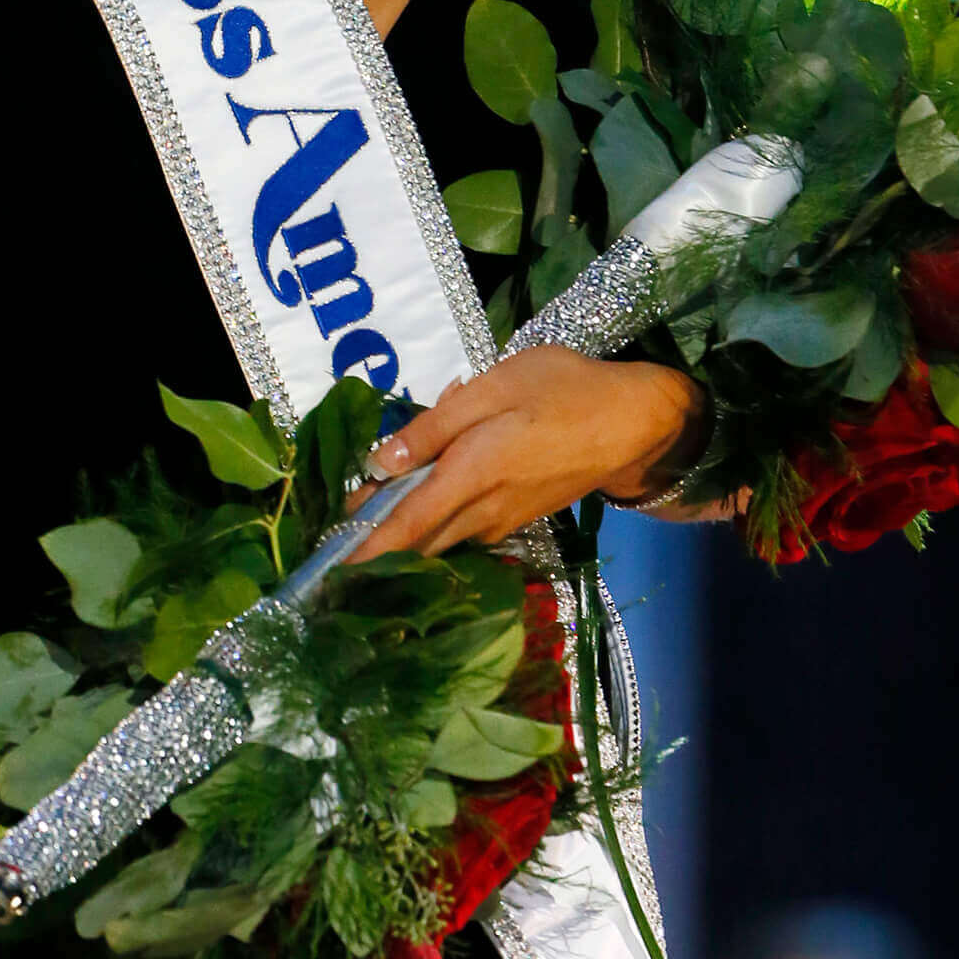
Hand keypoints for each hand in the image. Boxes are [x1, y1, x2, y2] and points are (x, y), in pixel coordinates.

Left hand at [343, 351, 711, 561]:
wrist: (634, 423)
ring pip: (439, 541)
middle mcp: (483, 512)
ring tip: (365, 522)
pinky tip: (421, 504)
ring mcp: (502, 522)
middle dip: (374, 547)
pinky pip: (462, 533)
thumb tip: (379, 462)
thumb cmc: (562, 390)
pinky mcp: (517, 520)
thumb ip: (433, 427)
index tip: (324, 570)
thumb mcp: (492, 389)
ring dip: (402, 540)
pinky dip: (433, 528)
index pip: (404, 526)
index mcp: (471, 474)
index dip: (362, 551)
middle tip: (332, 538)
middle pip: (417, 542)